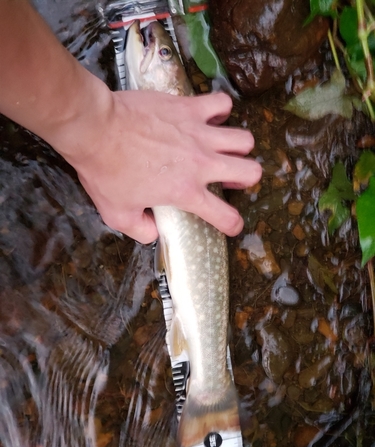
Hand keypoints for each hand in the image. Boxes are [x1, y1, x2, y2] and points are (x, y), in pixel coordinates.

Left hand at [59, 90, 261, 243]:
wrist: (94, 128)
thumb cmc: (104, 172)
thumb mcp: (117, 215)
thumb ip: (141, 230)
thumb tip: (155, 233)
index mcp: (186, 192)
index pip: (226, 216)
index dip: (232, 224)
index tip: (229, 223)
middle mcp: (201, 163)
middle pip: (251, 171)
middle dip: (245, 178)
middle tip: (228, 177)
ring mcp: (198, 132)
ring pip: (244, 139)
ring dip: (237, 146)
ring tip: (221, 147)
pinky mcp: (189, 107)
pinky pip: (221, 104)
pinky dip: (219, 111)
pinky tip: (207, 117)